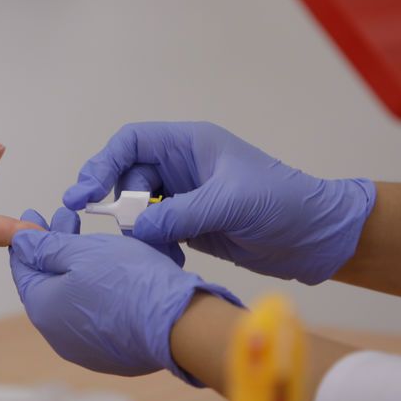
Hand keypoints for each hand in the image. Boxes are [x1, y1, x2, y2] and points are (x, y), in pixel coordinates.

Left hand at [9, 207, 239, 383]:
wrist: (175, 323)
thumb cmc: (128, 283)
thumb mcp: (80, 252)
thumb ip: (46, 247)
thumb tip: (20, 243)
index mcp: (42, 308)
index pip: (23, 269)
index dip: (28, 239)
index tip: (35, 217)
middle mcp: (57, 334)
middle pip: (48, 283)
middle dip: (56, 248)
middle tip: (66, 219)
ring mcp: (84, 347)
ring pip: (72, 299)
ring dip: (76, 268)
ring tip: (92, 242)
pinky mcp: (110, 352)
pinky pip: (95, 315)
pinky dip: (95, 291)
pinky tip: (109, 273)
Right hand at [63, 122, 375, 284]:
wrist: (316, 237)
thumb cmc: (283, 204)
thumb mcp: (229, 203)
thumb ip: (179, 214)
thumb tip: (135, 230)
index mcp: (191, 144)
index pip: (131, 143)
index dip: (102, 164)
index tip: (85, 194)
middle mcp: (183, 167)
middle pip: (128, 177)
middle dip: (118, 202)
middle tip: (116, 228)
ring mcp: (186, 197)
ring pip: (139, 209)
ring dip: (137, 230)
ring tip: (149, 248)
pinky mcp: (191, 225)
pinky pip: (155, 232)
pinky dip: (153, 245)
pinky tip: (166, 258)